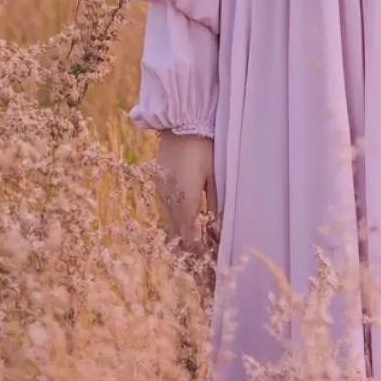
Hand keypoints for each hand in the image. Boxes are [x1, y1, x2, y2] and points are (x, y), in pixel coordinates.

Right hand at [155, 130, 219, 252]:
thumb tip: (221, 231)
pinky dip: (177, 218)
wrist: (181, 120)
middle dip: (190, 246)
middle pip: (178, 234)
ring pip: (170, 222)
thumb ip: (216, 205)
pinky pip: (167, 208)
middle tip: (205, 256)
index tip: (210, 260)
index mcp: (185, 201)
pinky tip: (188, 220)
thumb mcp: (216, 176)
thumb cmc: (204, 146)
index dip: (199, 252)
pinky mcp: (159, 182)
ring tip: (198, 240)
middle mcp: (169, 200)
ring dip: (183, 233)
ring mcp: (162, 191)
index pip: (189, 238)